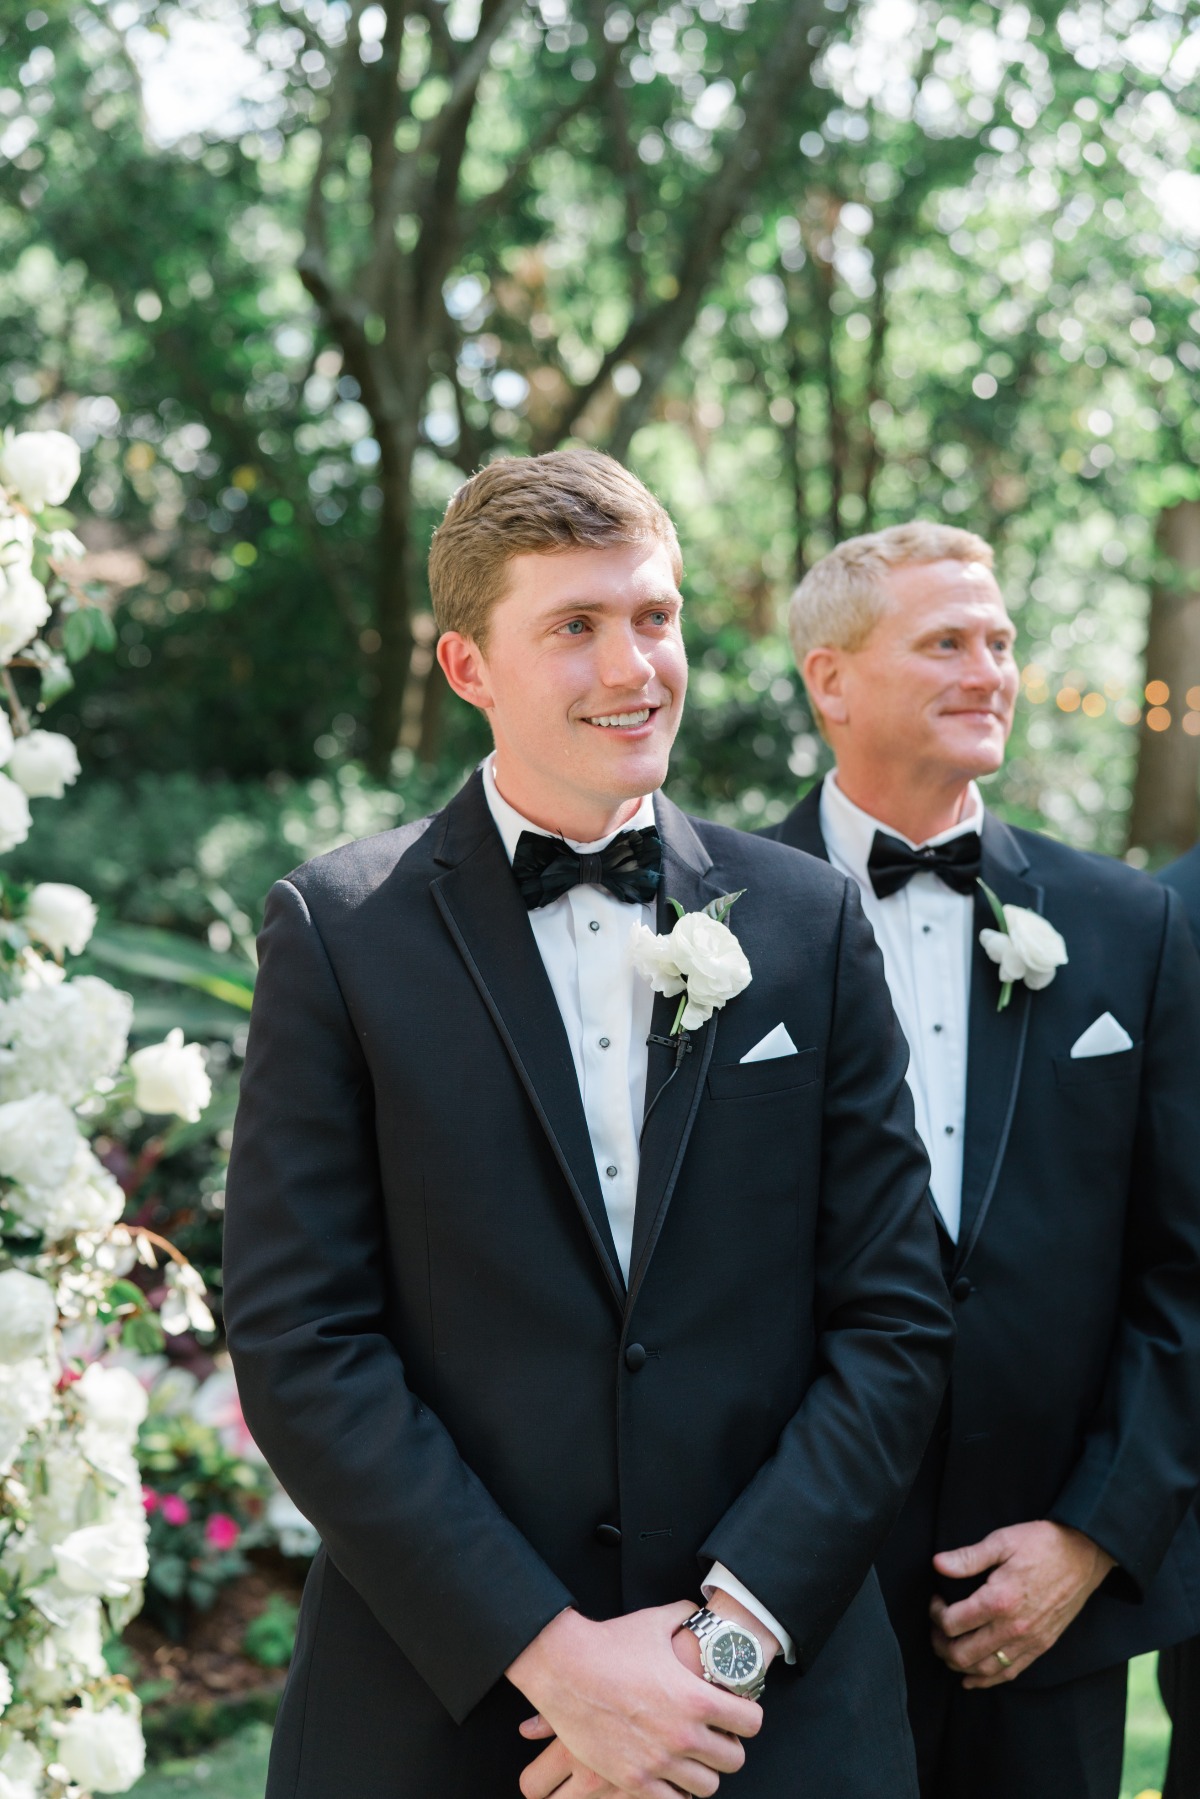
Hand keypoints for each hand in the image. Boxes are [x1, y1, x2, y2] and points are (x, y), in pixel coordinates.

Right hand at [508, 1602, 761, 1797]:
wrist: (563, 1668)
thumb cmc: (610, 1642)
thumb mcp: (656, 1621)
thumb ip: (686, 1616)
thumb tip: (700, 1612)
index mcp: (696, 1698)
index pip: (751, 1723)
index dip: (747, 1716)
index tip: (736, 1712)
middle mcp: (683, 1735)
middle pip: (734, 1761)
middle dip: (728, 1747)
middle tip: (715, 1736)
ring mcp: (658, 1761)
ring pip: (706, 1787)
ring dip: (703, 1771)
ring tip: (692, 1757)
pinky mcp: (632, 1779)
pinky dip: (675, 1791)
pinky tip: (670, 1774)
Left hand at [930, 1520, 1114, 1687]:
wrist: (1083, 1555)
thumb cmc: (1041, 1544)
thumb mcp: (1002, 1541)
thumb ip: (968, 1557)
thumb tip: (937, 1564)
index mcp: (999, 1600)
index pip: (953, 1623)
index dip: (935, 1614)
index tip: (936, 1601)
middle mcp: (1013, 1627)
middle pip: (963, 1653)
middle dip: (941, 1645)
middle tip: (935, 1630)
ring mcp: (1029, 1641)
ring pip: (984, 1670)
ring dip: (959, 1665)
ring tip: (947, 1651)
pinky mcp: (1041, 1647)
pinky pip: (1009, 1673)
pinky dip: (987, 1680)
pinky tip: (972, 1678)